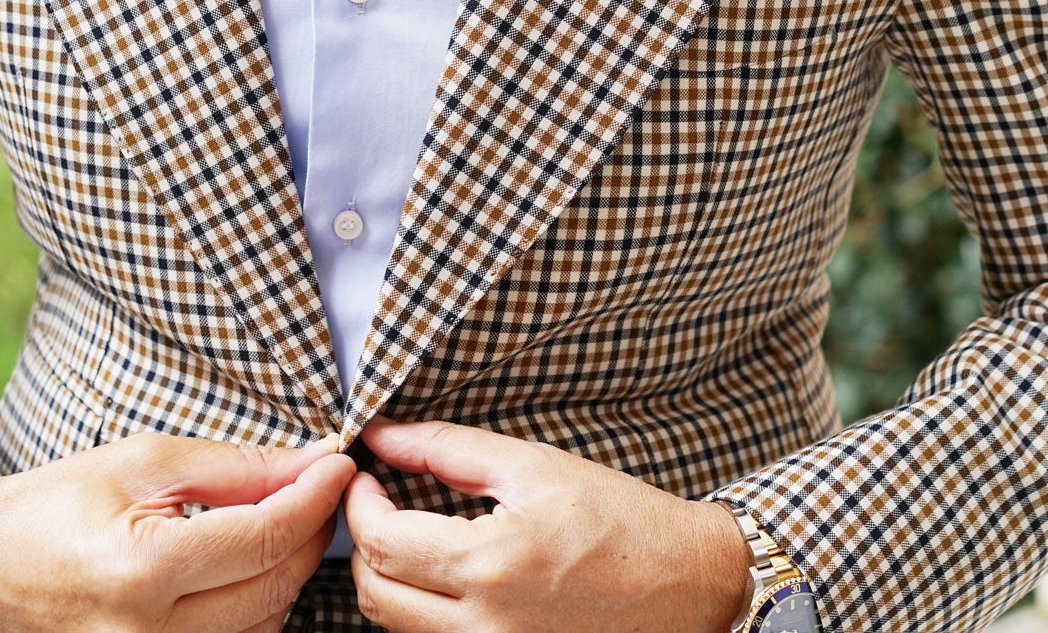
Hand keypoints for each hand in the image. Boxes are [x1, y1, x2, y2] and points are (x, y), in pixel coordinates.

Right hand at [0, 430, 356, 632]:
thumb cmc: (56, 504)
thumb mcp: (143, 462)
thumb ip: (235, 467)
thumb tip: (311, 462)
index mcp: (141, 570)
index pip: (264, 537)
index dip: (313, 495)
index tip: (337, 464)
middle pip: (275, 586)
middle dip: (307, 531)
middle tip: (314, 486)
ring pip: (265, 624)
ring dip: (284, 571)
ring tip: (272, 523)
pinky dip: (255, 607)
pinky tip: (243, 569)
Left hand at [344, 419, 752, 631]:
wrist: (690, 583)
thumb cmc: (620, 519)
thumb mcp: (534, 466)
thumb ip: (447, 448)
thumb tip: (381, 434)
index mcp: (490, 563)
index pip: (380, 541)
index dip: (358, 502)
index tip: (366, 476)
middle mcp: (485, 624)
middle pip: (374, 593)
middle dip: (363, 543)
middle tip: (381, 503)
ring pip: (396, 626)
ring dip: (388, 578)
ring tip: (411, 534)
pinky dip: (418, 611)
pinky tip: (443, 574)